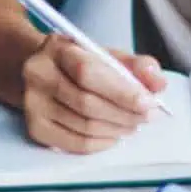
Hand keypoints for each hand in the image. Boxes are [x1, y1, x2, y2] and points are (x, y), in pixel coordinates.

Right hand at [21, 34, 168, 152]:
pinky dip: (101, 143)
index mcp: (57, 48)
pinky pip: (75, 143)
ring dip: (116, 129)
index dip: (121, 91)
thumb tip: (158, 83)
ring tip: (133, 125)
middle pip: (86, 103)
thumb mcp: (107, 56)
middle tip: (147, 117)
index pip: (88, 72)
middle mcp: (38, 74)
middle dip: (124, 113)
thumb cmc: (81, 65)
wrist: (44, 74)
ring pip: (83, 125)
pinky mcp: (34, 128)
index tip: (148, 102)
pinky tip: (114, 135)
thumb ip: (136, 66)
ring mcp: (32, 104)